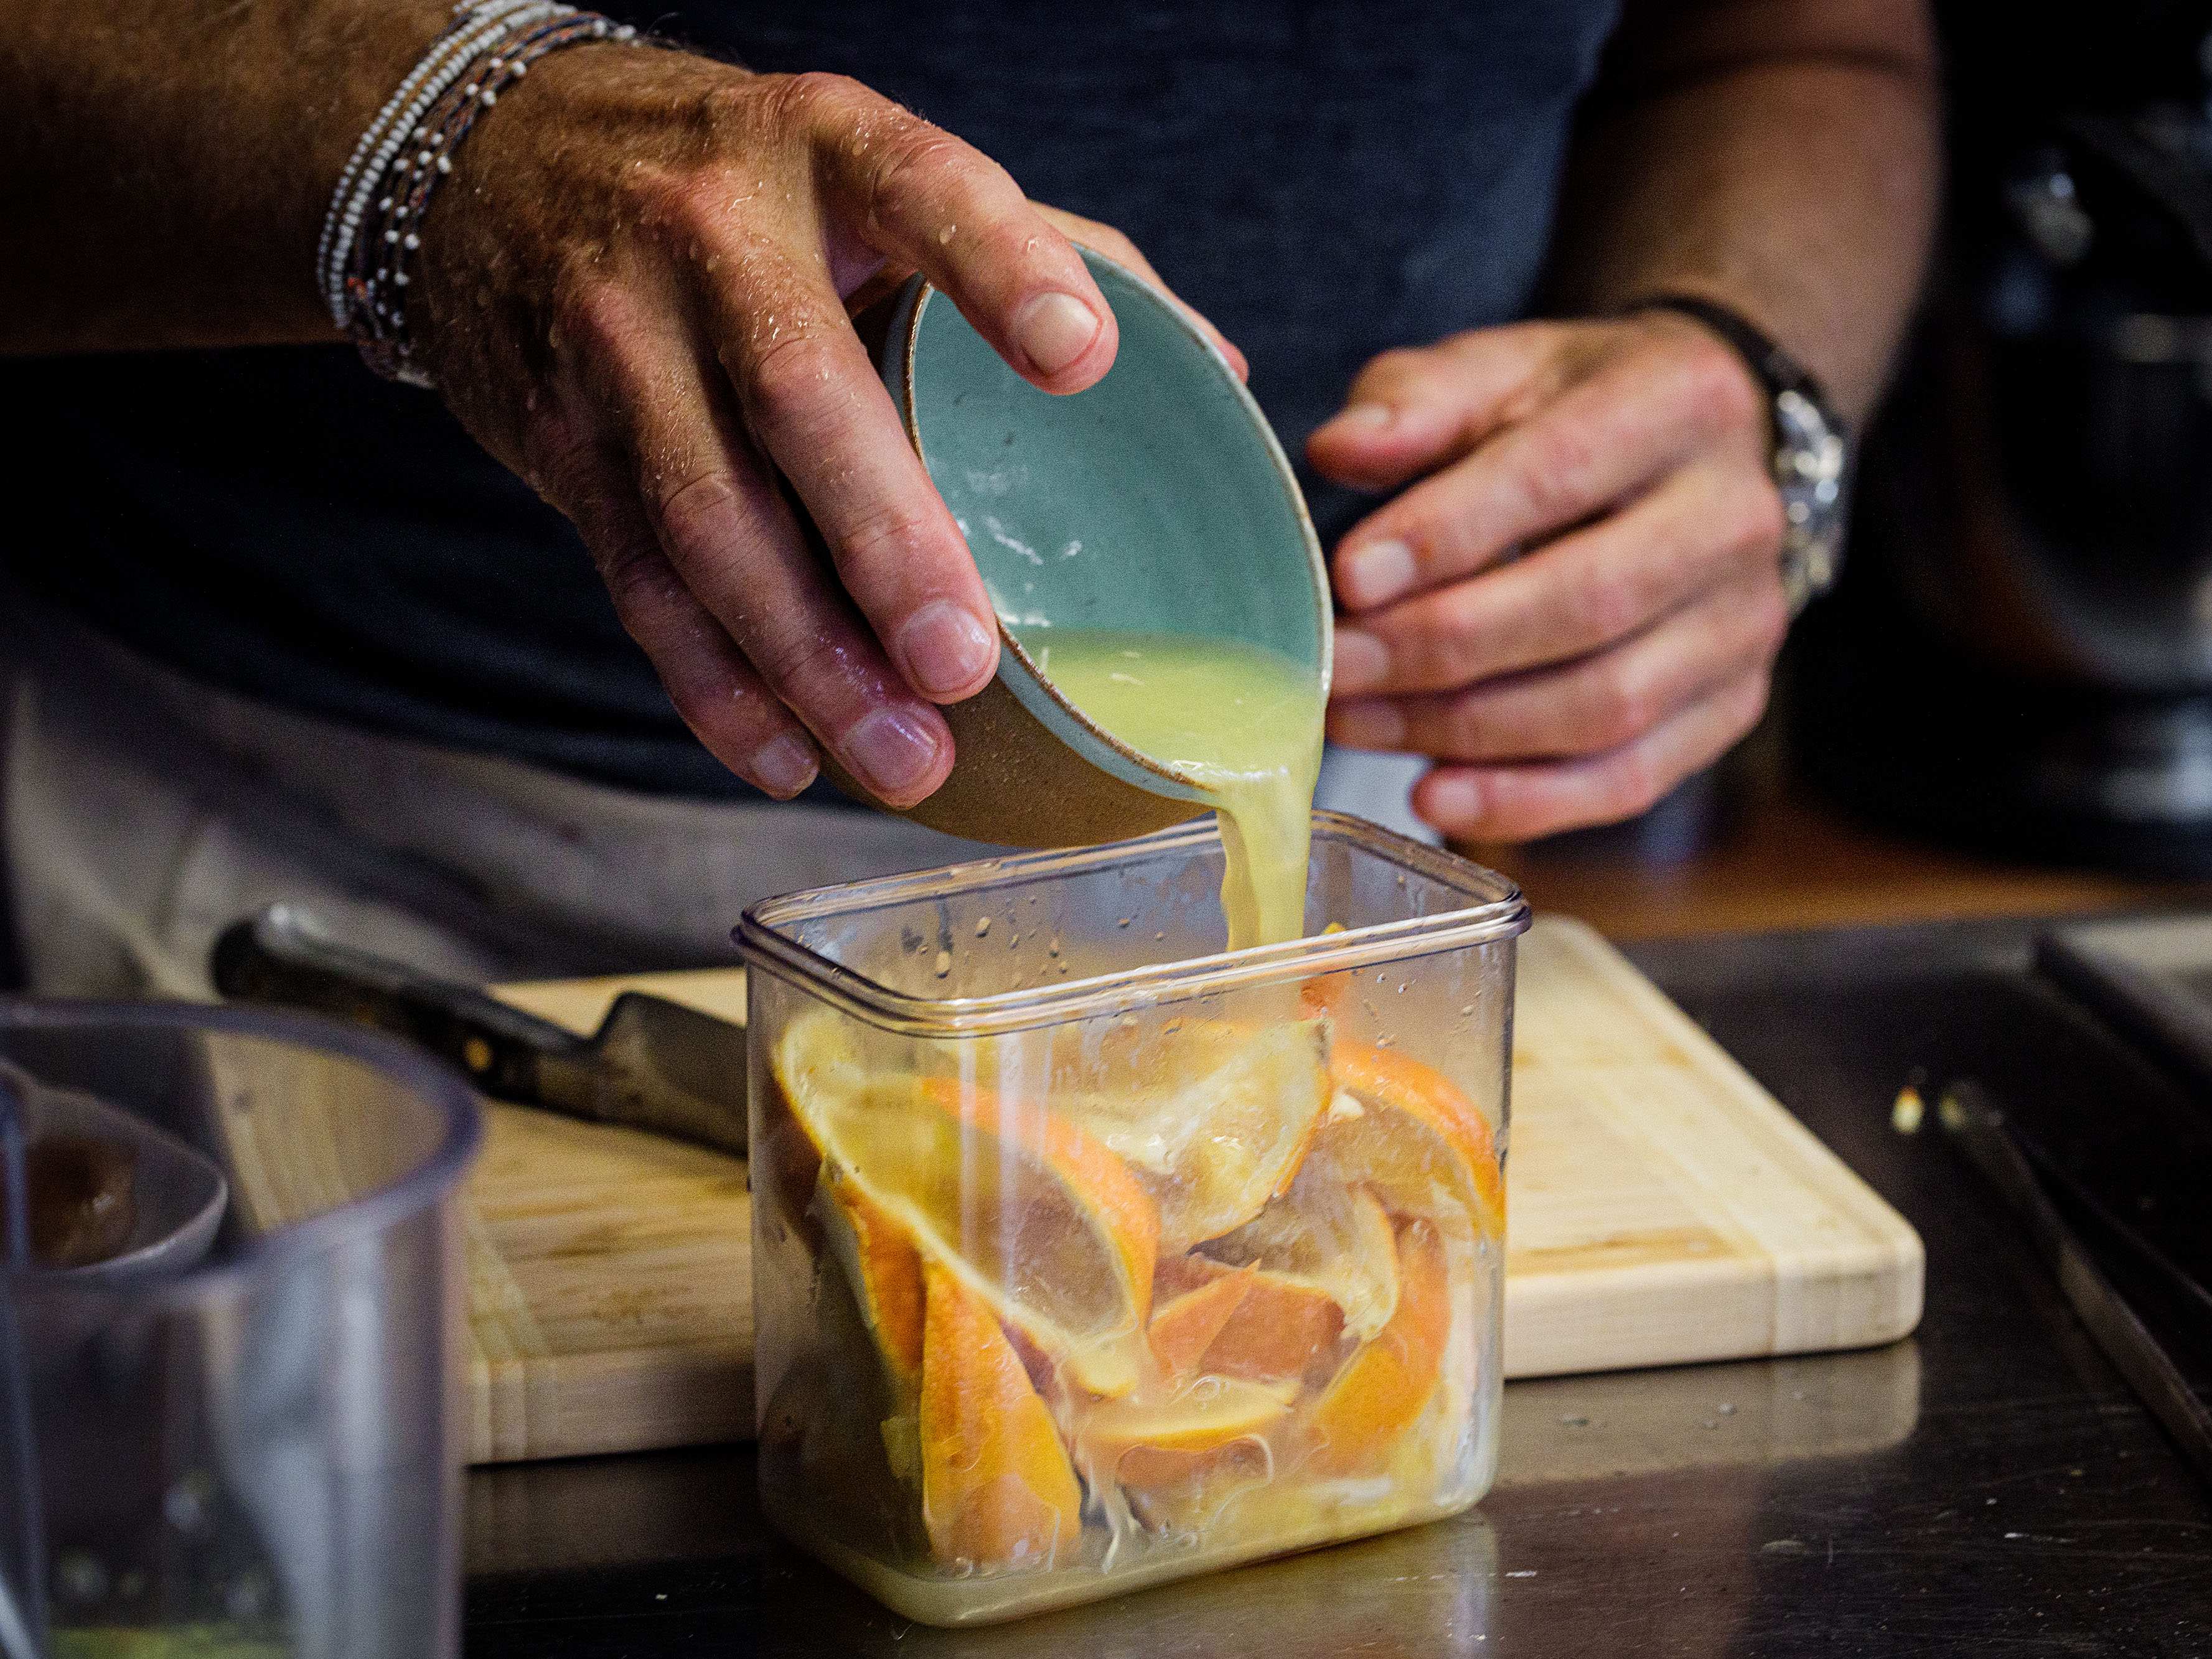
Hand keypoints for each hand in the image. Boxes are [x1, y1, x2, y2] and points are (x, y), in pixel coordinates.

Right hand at [415, 53, 1226, 806]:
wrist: (501, 165)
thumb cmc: (749, 188)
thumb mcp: (875, 166)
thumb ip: (1040, 246)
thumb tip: (1213, 371)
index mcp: (829, 150)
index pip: (926, 193)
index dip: (1003, 270)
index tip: (1080, 359)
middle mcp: (715, 235)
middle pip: (799, 395)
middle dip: (885, 543)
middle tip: (962, 664)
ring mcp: (621, 341)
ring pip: (708, 518)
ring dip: (806, 659)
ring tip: (904, 758)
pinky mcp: (562, 441)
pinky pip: (639, 583)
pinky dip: (714, 686)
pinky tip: (787, 756)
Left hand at [1307, 314, 1789, 839]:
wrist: (1698, 451)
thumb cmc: (1574, 411)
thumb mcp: (1498, 372)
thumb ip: (1416, 401)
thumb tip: (1339, 446)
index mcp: (1678, 404)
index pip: (1558, 474)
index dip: (1447, 534)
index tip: (1350, 578)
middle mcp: (1735, 517)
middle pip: (1584, 604)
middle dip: (1440, 648)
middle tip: (1336, 668)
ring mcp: (1744, 623)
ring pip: (1604, 705)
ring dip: (1463, 730)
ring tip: (1359, 723)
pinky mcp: (1730, 704)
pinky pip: (1628, 778)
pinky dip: (1525, 801)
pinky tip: (1435, 797)